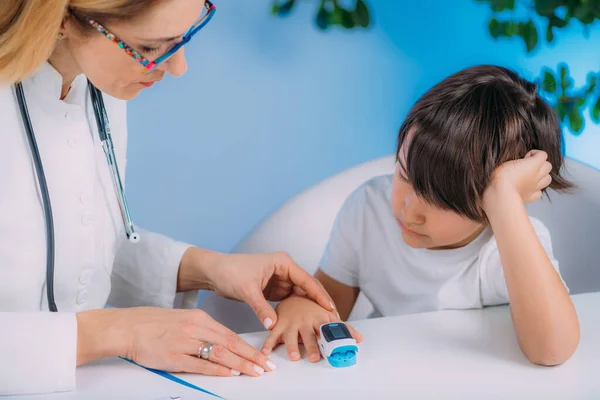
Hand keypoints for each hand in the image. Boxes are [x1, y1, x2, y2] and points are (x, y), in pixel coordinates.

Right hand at [76, 307, 275, 376]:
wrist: (128, 327)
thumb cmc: (153, 324)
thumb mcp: (182, 320)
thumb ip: (202, 330)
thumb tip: (221, 343)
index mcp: (200, 318)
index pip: (231, 335)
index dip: (249, 347)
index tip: (263, 356)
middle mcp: (196, 328)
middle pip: (231, 344)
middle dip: (252, 356)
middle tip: (268, 366)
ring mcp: (186, 342)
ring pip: (221, 353)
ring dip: (241, 364)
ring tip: (256, 372)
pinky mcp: (174, 356)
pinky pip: (201, 364)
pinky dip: (218, 369)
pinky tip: (231, 373)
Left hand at [202, 251, 334, 329]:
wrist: (215, 272)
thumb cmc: (230, 272)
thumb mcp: (247, 290)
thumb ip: (261, 308)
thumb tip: (273, 325)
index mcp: (283, 262)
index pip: (306, 279)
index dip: (319, 295)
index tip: (329, 308)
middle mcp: (285, 270)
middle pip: (308, 287)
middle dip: (320, 302)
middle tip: (333, 318)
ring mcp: (281, 280)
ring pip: (302, 296)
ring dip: (311, 308)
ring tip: (324, 323)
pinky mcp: (275, 290)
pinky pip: (291, 301)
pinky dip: (299, 311)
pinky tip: (307, 322)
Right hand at [261, 296, 361, 361]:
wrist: (293, 291)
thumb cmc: (313, 308)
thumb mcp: (328, 315)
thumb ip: (343, 328)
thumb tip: (358, 339)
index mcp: (318, 317)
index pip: (326, 330)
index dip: (329, 339)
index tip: (333, 349)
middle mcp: (304, 320)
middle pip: (309, 335)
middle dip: (311, 346)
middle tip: (315, 357)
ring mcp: (291, 322)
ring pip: (291, 335)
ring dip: (292, 346)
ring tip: (294, 356)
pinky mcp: (279, 324)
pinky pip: (273, 334)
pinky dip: (268, 343)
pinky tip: (266, 352)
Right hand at [483, 150, 552, 207]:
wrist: (499, 194)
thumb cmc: (500, 177)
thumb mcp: (504, 160)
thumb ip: (514, 158)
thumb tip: (517, 160)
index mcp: (533, 164)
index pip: (542, 154)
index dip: (533, 154)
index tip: (523, 157)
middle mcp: (537, 175)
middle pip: (548, 166)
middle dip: (540, 164)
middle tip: (527, 165)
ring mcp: (535, 187)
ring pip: (548, 179)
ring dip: (542, 176)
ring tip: (530, 176)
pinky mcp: (530, 197)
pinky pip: (539, 192)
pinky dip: (535, 190)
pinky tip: (527, 188)